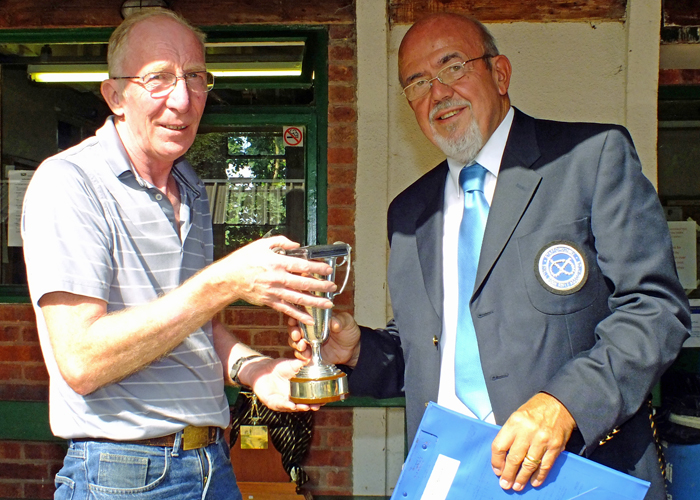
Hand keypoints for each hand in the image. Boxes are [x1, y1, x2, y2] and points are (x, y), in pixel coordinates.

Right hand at [215, 236, 335, 324]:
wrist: (228, 278)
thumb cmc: (244, 259)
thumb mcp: (262, 244)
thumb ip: (281, 242)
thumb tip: (296, 245)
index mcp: (277, 263)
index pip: (302, 265)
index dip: (317, 267)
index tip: (328, 269)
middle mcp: (277, 278)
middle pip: (304, 283)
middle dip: (321, 286)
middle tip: (333, 287)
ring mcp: (274, 291)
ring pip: (298, 298)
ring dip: (315, 302)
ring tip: (328, 304)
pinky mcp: (269, 301)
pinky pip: (287, 310)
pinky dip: (299, 315)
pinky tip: (310, 319)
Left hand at [240, 357, 320, 411]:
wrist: (262, 369)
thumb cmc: (279, 367)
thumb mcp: (293, 364)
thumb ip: (303, 363)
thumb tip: (314, 359)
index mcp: (300, 389)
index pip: (311, 396)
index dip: (318, 398)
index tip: (326, 399)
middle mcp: (293, 398)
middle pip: (304, 405)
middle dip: (312, 406)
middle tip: (318, 406)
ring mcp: (283, 401)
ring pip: (294, 407)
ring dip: (301, 408)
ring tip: (307, 407)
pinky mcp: (273, 402)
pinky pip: (280, 405)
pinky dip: (286, 405)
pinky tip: (292, 405)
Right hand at [288, 312, 360, 367]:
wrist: (353, 350)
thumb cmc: (349, 332)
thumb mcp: (347, 323)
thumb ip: (340, 321)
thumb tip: (334, 322)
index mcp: (316, 319)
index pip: (301, 315)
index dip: (295, 318)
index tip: (294, 320)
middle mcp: (309, 330)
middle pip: (293, 329)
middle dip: (293, 332)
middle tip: (297, 335)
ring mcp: (309, 342)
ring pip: (294, 342)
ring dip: (296, 344)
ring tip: (303, 346)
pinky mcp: (310, 354)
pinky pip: (300, 355)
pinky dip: (301, 356)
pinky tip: (307, 356)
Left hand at [491, 393, 575, 490]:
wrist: (559, 403)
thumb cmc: (535, 410)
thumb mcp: (516, 416)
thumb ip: (509, 434)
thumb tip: (501, 456)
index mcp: (514, 422)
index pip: (499, 446)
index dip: (497, 461)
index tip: (497, 470)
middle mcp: (527, 431)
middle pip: (514, 459)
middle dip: (508, 474)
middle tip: (505, 484)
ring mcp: (542, 440)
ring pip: (529, 465)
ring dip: (522, 478)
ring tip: (517, 486)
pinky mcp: (555, 446)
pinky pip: (545, 465)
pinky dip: (539, 476)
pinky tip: (534, 482)